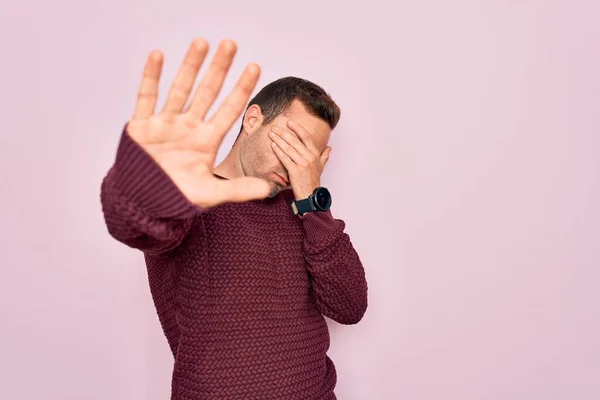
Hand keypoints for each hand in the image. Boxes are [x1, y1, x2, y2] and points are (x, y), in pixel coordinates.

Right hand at [126, 38, 270, 208]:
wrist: (142, 204)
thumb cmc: (176, 197)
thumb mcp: (211, 193)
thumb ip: (239, 189)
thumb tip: (269, 189)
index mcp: (207, 140)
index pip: (229, 109)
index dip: (241, 88)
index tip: (254, 67)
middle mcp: (189, 127)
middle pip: (207, 92)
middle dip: (219, 68)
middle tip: (231, 44)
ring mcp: (165, 123)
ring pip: (180, 88)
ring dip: (190, 65)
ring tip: (202, 42)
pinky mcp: (141, 125)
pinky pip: (146, 97)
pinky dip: (151, 76)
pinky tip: (158, 55)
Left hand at [268, 120, 331, 199]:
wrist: (310, 195)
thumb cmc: (314, 181)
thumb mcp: (321, 167)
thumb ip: (324, 156)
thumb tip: (329, 148)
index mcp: (315, 154)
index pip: (306, 137)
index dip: (297, 129)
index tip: (289, 122)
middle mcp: (310, 157)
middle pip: (295, 141)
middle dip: (283, 133)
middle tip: (275, 127)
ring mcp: (302, 164)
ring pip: (289, 148)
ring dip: (279, 140)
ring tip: (271, 134)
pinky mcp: (295, 171)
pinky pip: (285, 158)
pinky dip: (278, 151)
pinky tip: (273, 145)